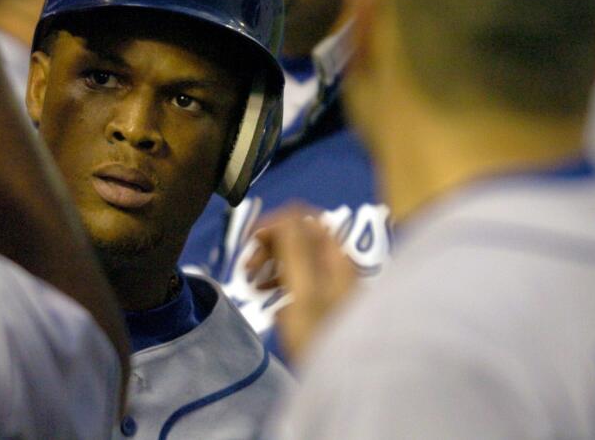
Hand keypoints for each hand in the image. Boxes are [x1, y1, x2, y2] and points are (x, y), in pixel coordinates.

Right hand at [245, 203, 359, 362]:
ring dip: (271, 266)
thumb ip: (295, 248)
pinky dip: (282, 283)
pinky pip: (301, 279)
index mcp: (333, 256)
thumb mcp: (303, 290)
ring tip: (254, 287)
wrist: (348, 379)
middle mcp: (337, 265)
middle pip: (298, 236)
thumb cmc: (322, 335)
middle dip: (268, 247)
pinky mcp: (329, 303)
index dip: (271, 223)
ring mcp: (335, 284)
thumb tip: (283, 214)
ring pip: (297, 258)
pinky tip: (273, 304)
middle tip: (247, 271)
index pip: (300, 217)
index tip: (247, 241)